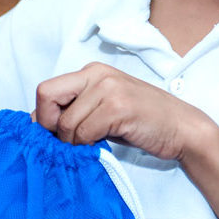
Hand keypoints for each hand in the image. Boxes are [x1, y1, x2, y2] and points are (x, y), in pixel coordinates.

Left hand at [35, 62, 208, 160]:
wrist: (182, 128)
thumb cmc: (141, 122)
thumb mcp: (103, 109)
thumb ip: (75, 110)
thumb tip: (36, 123)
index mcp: (92, 71)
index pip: (45, 90)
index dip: (43, 116)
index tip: (54, 135)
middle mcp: (97, 74)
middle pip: (47, 97)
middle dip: (50, 127)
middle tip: (67, 143)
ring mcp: (109, 89)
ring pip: (66, 122)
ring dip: (73, 143)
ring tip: (93, 145)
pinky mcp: (119, 107)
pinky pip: (84, 133)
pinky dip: (88, 146)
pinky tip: (102, 146)